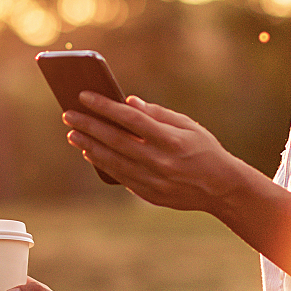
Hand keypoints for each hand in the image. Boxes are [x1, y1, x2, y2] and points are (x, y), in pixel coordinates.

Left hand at [62, 91, 257, 214]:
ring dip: (89, 146)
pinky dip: (102, 163)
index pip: (131, 119)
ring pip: (113, 161)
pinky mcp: (149, 194)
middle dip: (89, 126)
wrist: (222, 188)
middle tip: (68, 114)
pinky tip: (89, 152)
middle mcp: (160, 161)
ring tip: (73, 133)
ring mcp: (154, 181)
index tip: (84, 96)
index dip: (105, 106)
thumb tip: (128, 102)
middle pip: (116, 140)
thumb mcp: (188, 126)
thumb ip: (157, 114)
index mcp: (171, 140)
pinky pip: (119, 176)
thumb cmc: (205, 150)